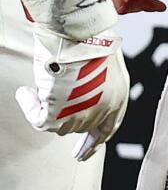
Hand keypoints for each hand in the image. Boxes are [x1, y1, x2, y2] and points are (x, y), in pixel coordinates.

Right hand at [15, 24, 126, 160]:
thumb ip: (94, 86)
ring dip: (48, 106)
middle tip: (51, 113)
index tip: (82, 154)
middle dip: (66, 119)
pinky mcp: (58, 116)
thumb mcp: (103, 66)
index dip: (94, 143)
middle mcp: (103, 111)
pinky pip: (38, 119)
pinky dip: (30, 106)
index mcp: (118, 98)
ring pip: (59, 124)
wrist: (81, 35)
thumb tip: (74, 94)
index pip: (107, 129)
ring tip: (44, 83)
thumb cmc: (93, 41)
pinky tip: (26, 92)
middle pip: (79, 126)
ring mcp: (81, 115)